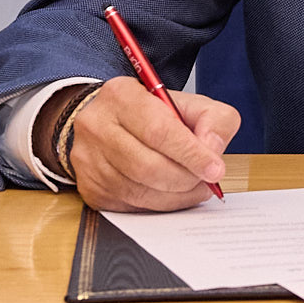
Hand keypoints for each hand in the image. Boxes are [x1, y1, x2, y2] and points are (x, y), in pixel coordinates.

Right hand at [58, 76, 238, 211]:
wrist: (110, 123)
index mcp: (121, 96)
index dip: (190, 154)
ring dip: (176, 195)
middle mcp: (97, 126)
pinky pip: (132, 207)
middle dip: (186, 178)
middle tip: (206, 180)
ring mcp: (88, 160)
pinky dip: (161, 205)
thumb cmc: (152, 114)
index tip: (215, 169)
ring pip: (140, 191)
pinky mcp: (90, 189)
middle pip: (148, 166)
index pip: (159, 131)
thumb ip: (213, 118)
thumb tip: (213, 149)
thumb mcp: (189, 103)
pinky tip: (173, 193)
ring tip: (194, 186)